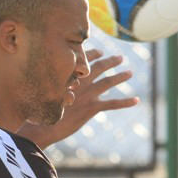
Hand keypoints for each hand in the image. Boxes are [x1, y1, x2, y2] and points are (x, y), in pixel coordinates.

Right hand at [19, 50, 138, 147]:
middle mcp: (79, 82)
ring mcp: (87, 94)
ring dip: (120, 76)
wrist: (42, 126)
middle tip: (119, 57)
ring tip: (129, 72)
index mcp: (68, 76)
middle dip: (110, 61)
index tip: (100, 51)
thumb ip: (55, 83)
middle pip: (99, 67)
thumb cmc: (40, 111)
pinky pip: (113, 104)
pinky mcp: (92, 108)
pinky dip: (126, 102)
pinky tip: (136, 100)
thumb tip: (56, 81)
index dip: (93, 54)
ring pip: (108, 82)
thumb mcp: (46, 91)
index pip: (84, 61)